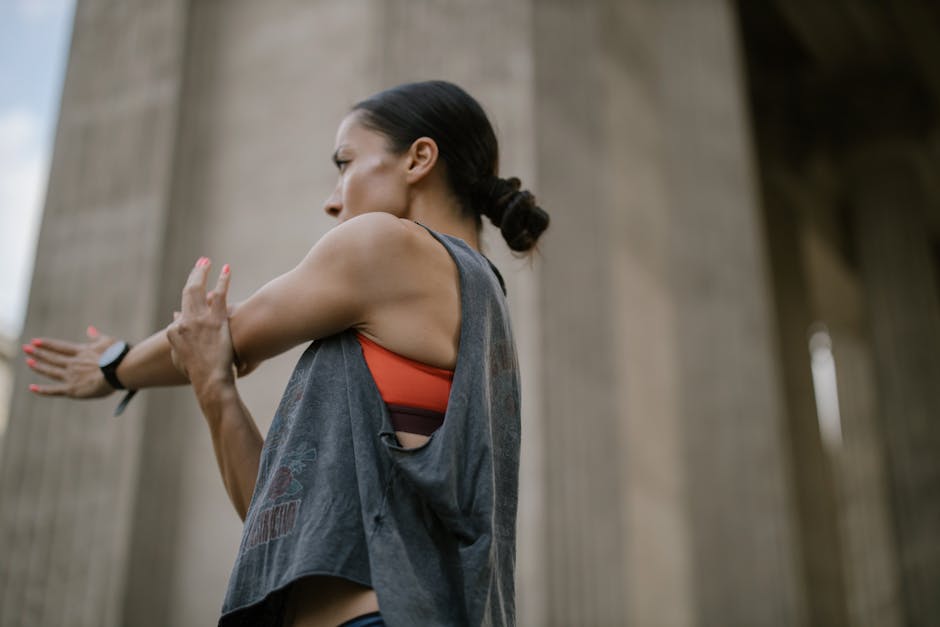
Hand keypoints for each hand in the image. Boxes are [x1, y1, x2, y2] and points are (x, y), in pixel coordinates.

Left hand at [25, 326, 115, 397]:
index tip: (35, 341)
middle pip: (52, 357)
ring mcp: (71, 376)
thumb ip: (97, 336)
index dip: (47, 344)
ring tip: (28, 362)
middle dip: (38, 353)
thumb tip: (89, 328)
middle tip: (25, 348)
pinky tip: (31, 388)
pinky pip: (54, 391)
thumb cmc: (118, 355)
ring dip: (39, 366)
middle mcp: (73, 363)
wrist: (120, 371)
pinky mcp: (72, 389)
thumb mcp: (108, 341)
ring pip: (51, 371)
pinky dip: (43, 390)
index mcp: (82, 352)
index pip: (60, 347)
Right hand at [166, 258, 235, 398]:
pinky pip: (219, 294)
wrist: (210, 381)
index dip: (191, 305)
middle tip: (200, 263)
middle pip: (187, 292)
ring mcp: (200, 319)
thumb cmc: (198, 375)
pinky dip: (222, 280)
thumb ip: (177, 341)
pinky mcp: (216, 319)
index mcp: (174, 332)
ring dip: (202, 271)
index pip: (182, 313)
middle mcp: (184, 322)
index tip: (201, 298)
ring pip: (198, 289)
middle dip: (193, 275)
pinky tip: (227, 269)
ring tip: (206, 260)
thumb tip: (175, 318)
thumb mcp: (181, 359)